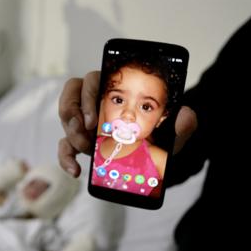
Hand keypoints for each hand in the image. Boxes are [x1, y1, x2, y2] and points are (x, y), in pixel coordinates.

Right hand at [58, 71, 196, 176]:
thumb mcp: (172, 136)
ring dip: (71, 133)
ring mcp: (84, 123)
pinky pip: (64, 146)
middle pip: (72, 93)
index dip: (87, 94)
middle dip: (74, 113)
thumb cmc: (158, 141)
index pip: (93, 79)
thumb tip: (187, 115)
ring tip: (88, 149)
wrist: (152, 163)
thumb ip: (182, 125)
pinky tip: (76, 170)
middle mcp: (95, 102)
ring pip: (66, 118)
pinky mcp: (78, 143)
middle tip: (88, 131)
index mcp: (114, 91)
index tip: (94, 117)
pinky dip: (65, 157)